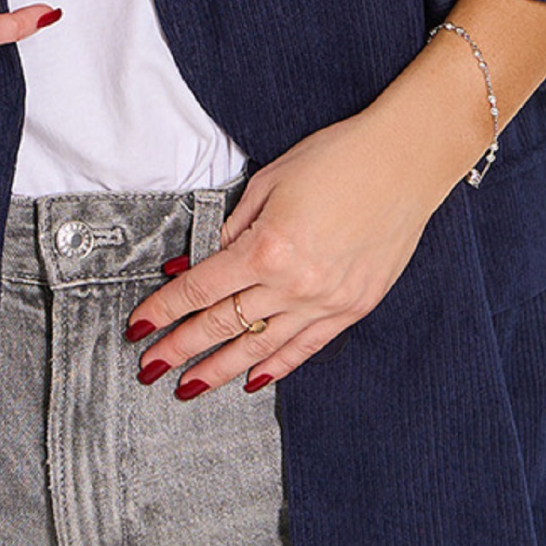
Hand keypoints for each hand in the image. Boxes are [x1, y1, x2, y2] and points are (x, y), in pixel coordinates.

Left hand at [121, 109, 443, 400]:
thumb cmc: (337, 158)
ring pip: (261, 347)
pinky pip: (305, 347)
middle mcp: (294, 283)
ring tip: (188, 387)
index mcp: (267, 247)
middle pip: (222, 324)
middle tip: (149, 367)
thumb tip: (195, 263)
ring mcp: (326, 301)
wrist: (405, 162)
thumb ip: (231, 228)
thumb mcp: (270, 182)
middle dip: (180, 348)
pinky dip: (276, 367)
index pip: (200, 289)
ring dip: (219, 370)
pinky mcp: (352, 307)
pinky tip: (252, 381)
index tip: (139, 326)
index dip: (163, 310)